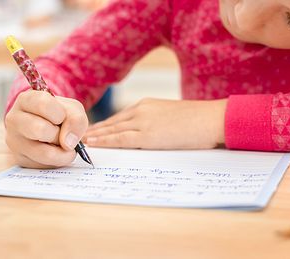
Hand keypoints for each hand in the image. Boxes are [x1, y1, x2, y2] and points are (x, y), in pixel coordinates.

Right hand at [5, 90, 88, 167]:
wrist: (49, 128)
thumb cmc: (59, 114)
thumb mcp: (72, 109)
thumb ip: (76, 119)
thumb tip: (68, 143)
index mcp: (26, 100)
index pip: (43, 104)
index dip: (59, 113)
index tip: (62, 117)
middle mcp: (14, 119)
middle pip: (40, 130)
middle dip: (59, 134)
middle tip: (61, 133)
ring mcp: (14, 141)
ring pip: (43, 152)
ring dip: (61, 151)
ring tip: (61, 145)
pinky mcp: (20, 158)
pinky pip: (45, 165)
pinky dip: (58, 160)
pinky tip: (55, 152)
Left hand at [84, 98, 226, 148]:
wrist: (212, 118)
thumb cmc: (198, 120)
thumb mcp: (172, 116)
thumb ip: (156, 122)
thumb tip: (149, 134)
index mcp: (147, 105)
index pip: (120, 117)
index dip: (104, 126)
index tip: (92, 131)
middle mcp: (141, 110)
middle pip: (112, 122)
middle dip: (95, 131)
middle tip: (78, 136)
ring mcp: (143, 121)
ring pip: (112, 130)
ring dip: (95, 136)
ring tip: (80, 142)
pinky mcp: (148, 134)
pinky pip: (121, 139)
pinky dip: (105, 141)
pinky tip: (93, 144)